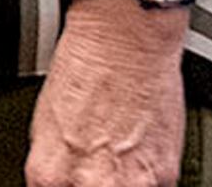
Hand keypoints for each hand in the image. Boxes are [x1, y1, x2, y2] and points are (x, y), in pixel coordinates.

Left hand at [27, 0, 191, 186]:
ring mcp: (131, 184)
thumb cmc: (85, 69)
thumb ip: (55, 165)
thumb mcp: (45, 124)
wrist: (126, 40)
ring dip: (121, 183)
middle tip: (96, 168)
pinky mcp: (165, 176)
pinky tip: (138, 154)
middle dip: (91, 185)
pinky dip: (146, 178)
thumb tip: (61, 181)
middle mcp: (90, 183)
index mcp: (49, 173)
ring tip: (118, 160)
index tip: (69, 180)